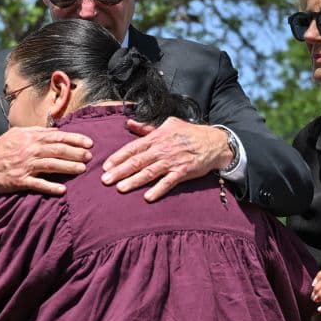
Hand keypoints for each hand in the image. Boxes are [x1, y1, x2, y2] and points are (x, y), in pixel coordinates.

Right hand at [0, 127, 92, 203]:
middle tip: (90, 156)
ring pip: (51, 165)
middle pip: (57, 150)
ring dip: (68, 167)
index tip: (89, 142)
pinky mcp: (19, 181)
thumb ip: (36, 132)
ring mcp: (24, 165)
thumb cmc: (0, 149)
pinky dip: (50, 187)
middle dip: (76, 152)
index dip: (74, 139)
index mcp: (29, 136)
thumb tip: (56, 131)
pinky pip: (37, 184)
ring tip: (82, 170)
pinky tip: (62, 190)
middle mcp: (28, 149)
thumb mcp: (16, 135)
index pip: (57, 136)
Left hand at [100, 118, 229, 201]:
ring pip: (149, 172)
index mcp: (157, 137)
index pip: (133, 147)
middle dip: (120, 171)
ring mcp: (172, 161)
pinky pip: (168, 182)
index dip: (118, 157)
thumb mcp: (168, 125)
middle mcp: (162, 149)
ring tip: (120, 188)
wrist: (214, 142)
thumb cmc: (189, 133)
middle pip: (137, 161)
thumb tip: (129, 123)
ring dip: (134, 181)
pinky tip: (147, 197)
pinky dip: (158, 190)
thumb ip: (147, 128)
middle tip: (105, 180)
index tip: (106, 166)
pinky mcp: (183, 172)